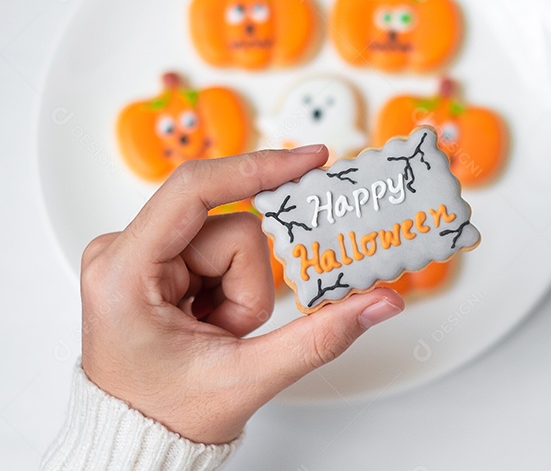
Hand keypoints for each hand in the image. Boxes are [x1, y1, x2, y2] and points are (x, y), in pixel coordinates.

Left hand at [79, 145, 404, 443]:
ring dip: (242, 290)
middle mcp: (123, 251)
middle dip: (249, 283)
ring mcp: (139, 252)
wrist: (140, 437)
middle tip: (229, 330)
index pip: (194, 190)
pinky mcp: (157, 257)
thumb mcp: (249, 377)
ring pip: (232, 238)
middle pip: (230, 226)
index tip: (310, 159)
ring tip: (218, 332)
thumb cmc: (166, 412)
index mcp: (124, 272)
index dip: (257, 169)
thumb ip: (321, 337)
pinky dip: (232, 287)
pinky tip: (212, 320)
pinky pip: (221, 249)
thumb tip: (380, 302)